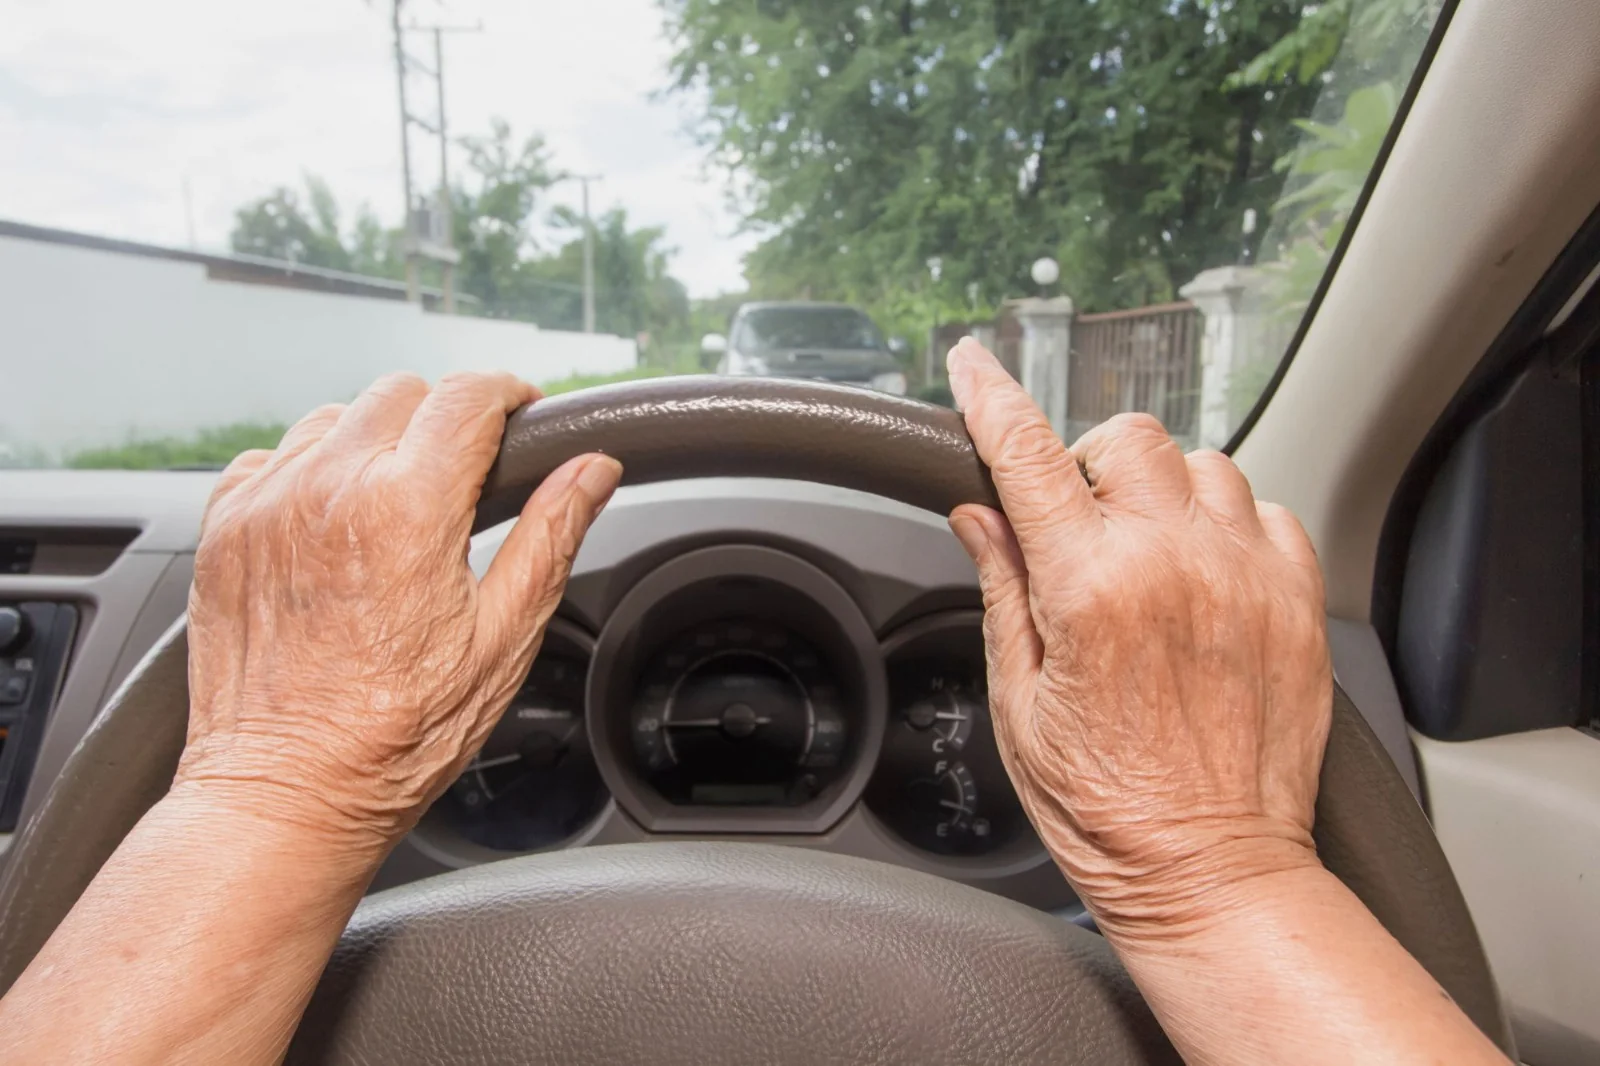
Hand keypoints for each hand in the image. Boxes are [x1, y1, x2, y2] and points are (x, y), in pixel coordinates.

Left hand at [174, 372, 621, 851]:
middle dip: (446, 419)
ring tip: (399, 505)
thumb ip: (551, 536)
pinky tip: (336, 526)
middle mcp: (329, 490)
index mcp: (408, 510)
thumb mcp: (503, 639)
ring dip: (377, 441)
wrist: (286, 792)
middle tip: (468, 476)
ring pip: (335, 417)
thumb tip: (592, 470)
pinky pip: (272, 457)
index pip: (468, 397)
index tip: (522, 414)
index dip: (509, 395)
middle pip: (402, 393)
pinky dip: (311, 471)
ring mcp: (266, 505)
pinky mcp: (223, 529)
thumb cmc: (397, 736)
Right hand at [945, 338, 1330, 942]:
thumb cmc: (1109, 810)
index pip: (1029, 457)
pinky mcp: (1298, 601)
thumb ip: (1003, 590)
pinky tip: (1205, 573)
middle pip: (1127, 438)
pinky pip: (1267, 509)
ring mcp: (1246, 576)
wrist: (1214, 874)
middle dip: (1090, 464)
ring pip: (1203, 463)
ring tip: (1146, 554)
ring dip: (1163, 490)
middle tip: (1076, 524)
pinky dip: (1230, 522)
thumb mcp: (1020, 704)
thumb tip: (979, 516)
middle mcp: (1175, 564)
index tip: (973, 364)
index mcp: (1091, 590)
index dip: (992, 399)